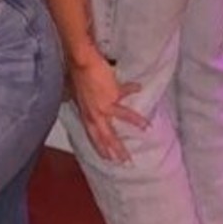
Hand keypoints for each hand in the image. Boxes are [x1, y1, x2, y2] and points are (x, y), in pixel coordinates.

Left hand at [65, 49, 147, 163]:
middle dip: (117, 150)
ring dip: (136, 123)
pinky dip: (133, 89)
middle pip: (107, 136)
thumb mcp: (75, 95)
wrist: (81, 63)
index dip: (101, 148)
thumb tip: (77, 103)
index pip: (94, 136)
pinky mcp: (114, 93)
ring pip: (122, 118)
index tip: (108, 159)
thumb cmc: (76, 75)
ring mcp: (105, 105)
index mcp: (86, 114)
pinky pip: (127, 91)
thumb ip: (82, 103)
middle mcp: (95, 113)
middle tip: (126, 160)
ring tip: (147, 127)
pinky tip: (139, 88)